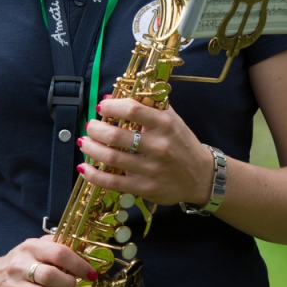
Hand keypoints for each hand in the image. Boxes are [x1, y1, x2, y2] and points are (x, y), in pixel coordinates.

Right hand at [0, 235, 96, 286]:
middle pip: (51, 276)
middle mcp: (18, 266)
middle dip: (69, 285)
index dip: (79, 264)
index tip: (90, 274)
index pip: (59, 252)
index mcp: (29, 248)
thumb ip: (53, 247)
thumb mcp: (31, 248)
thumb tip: (83, 253)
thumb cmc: (16, 265)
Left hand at [78, 97, 212, 206]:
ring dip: (91, 149)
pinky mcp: (145, 188)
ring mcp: (151, 169)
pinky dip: (94, 175)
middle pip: (116, 136)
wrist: (201, 176)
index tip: (101, 107)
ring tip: (85, 142)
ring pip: (112, 159)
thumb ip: (147, 107)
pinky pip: (113, 182)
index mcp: (165, 125)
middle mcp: (159, 147)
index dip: (112, 106)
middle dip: (96, 129)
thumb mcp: (171, 119)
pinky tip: (85, 168)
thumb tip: (111, 98)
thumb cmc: (181, 144)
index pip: (133, 110)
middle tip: (90, 126)